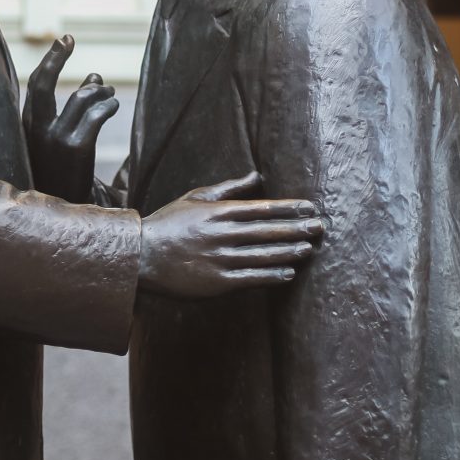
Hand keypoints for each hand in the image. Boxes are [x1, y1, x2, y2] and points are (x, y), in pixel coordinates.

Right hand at [23, 35, 118, 204]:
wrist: (63, 212)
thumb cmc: (62, 172)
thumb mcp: (59, 139)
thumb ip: (73, 107)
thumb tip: (95, 77)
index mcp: (26, 127)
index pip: (34, 85)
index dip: (50, 60)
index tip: (64, 40)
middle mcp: (36, 130)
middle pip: (43, 83)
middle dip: (56, 57)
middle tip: (69, 38)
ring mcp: (55, 138)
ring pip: (81, 97)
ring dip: (100, 90)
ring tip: (109, 94)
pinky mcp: (76, 148)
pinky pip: (96, 115)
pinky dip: (108, 106)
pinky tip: (112, 107)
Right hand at [138, 172, 321, 298]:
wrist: (139, 256)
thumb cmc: (169, 224)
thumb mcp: (196, 198)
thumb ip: (229, 188)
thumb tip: (257, 175)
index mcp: (217, 212)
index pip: (261, 208)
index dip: (288, 208)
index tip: (310, 207)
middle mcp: (221, 235)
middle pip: (267, 231)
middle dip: (296, 228)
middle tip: (320, 227)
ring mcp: (219, 259)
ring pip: (262, 255)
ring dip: (289, 251)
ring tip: (310, 248)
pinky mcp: (216, 283)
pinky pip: (250, 278)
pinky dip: (271, 275)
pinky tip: (288, 272)